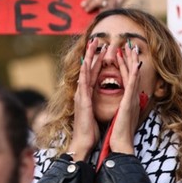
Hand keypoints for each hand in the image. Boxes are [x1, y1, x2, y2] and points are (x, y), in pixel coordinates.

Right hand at [69, 38, 102, 159]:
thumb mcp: (94, 113)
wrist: (83, 143)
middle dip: (92, 54)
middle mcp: (82, 93)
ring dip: (89, 57)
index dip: (96, 61)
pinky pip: (85, 83)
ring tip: (93, 44)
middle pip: (87, 69)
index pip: (92, 75)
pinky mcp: (83, 101)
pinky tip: (88, 61)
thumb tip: (98, 99)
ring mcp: (81, 96)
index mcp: (86, 95)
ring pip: (85, 72)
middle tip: (95, 39)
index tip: (101, 49)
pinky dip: (86, 71)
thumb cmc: (89, 130)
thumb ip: (95, 104)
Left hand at [109, 40, 142, 154]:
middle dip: (131, 59)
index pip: (128, 79)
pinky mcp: (129, 103)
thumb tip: (126, 103)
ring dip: (133, 61)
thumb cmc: (119, 134)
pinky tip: (136, 65)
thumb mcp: (121, 117)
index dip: (127, 66)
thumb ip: (124, 108)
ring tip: (131, 48)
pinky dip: (134, 74)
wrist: (121, 144)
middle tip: (130, 45)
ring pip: (133, 76)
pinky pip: (132, 86)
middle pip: (132, 74)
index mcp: (129, 100)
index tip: (125, 54)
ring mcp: (132, 99)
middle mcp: (132, 98)